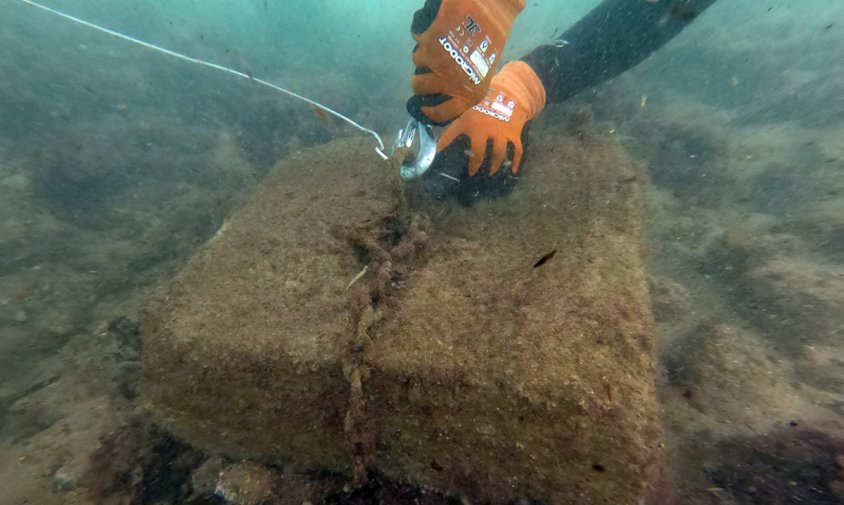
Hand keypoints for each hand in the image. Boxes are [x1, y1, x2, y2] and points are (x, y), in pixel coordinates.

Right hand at [407, 0, 524, 125]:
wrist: (492, 10)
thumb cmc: (489, 41)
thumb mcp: (481, 73)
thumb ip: (462, 88)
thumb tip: (441, 96)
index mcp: (469, 95)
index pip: (440, 114)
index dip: (428, 111)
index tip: (422, 106)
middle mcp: (452, 83)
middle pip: (419, 87)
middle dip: (419, 77)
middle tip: (426, 69)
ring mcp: (439, 63)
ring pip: (417, 61)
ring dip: (424, 52)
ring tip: (439, 43)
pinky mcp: (429, 43)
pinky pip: (417, 39)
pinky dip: (424, 33)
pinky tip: (438, 27)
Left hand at [435, 61, 545, 178]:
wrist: (510, 92)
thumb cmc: (485, 101)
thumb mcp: (469, 107)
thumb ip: (457, 117)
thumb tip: (436, 119)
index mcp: (470, 121)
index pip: (451, 134)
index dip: (442, 145)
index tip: (436, 155)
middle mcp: (485, 129)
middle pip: (479, 153)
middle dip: (475, 164)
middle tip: (471, 173)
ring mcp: (501, 133)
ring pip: (498, 154)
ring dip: (494, 165)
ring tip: (490, 172)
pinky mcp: (514, 134)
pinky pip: (517, 150)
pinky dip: (516, 161)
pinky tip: (512, 170)